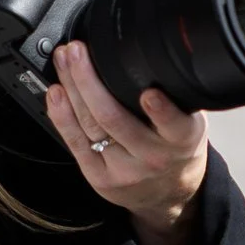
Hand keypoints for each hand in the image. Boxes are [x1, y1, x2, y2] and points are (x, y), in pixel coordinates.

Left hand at [46, 42, 208, 244]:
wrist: (169, 192)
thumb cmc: (175, 147)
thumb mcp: (189, 121)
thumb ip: (175, 98)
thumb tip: (147, 55)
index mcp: (181, 139)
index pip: (174, 125)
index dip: (162, 111)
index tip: (150, 93)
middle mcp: (152, 156)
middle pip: (114, 118)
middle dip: (90, 80)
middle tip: (77, 51)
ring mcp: (123, 170)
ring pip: (90, 125)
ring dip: (72, 88)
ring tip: (63, 62)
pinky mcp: (99, 178)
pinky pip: (75, 143)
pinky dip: (62, 115)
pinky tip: (56, 93)